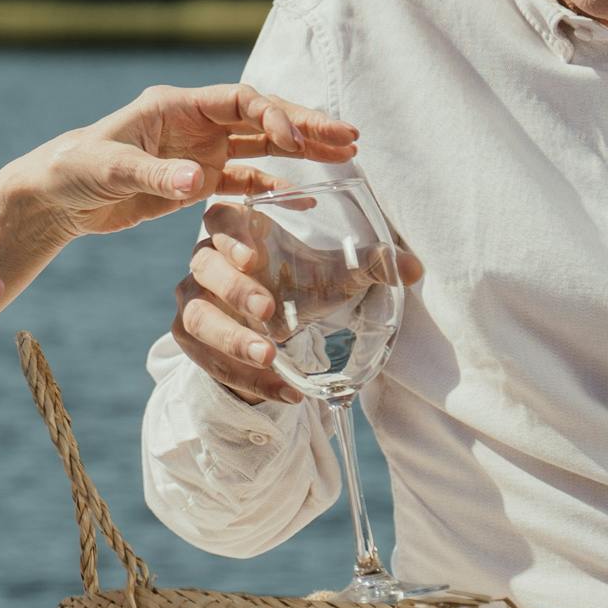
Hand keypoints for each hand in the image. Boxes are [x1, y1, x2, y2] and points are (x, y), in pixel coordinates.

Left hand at [9, 83, 360, 245]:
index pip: (240, 100)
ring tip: (346, 155)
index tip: (299, 140)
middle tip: (350, 136)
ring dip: (302, 150)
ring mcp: (199, 151)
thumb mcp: (109, 170)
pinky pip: (245, 180)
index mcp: (175, 105)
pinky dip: (274, 186)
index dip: (273, 115)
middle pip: (261, 117)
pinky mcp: (197, 181)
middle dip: (306, 125)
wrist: (55, 196)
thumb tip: (198, 181)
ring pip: (262, 146)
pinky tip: (306, 196)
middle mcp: (194, 122)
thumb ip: (155, 175)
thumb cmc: (74, 170)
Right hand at [170, 197, 426, 406]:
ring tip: (271, 358)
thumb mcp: (336, 276)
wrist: (276, 330)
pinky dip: (244, 376)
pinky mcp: (192, 340)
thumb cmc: (300, 286)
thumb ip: (373, 266)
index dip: (231, 234)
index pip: (220, 218)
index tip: (255, 256)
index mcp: (238, 231)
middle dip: (235, 290)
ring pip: (196, 317)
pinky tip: (281, 390)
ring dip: (232, 339)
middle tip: (268, 311)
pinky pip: (207, 359)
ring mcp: (194, 301)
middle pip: (204, 267)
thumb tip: (414, 268)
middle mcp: (206, 262)